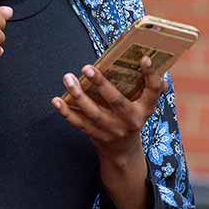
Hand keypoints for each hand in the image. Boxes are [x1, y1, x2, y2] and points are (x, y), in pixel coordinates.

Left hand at [51, 57, 166, 208]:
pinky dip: (66, 112)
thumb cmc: (132, 116)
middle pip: (116, 101)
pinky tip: (56, 100)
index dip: (151, 74)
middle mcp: (130, 120)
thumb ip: (151, 85)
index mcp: (145, 108)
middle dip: (101, 84)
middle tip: (87, 67)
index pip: (153, 90)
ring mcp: (112, 130)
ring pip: (93, 113)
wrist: (123, 151)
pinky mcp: (95, 135)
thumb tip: (151, 60)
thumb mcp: (145, 104)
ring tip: (68, 78)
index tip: (145, 58)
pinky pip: (78, 123)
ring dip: (78, 95)